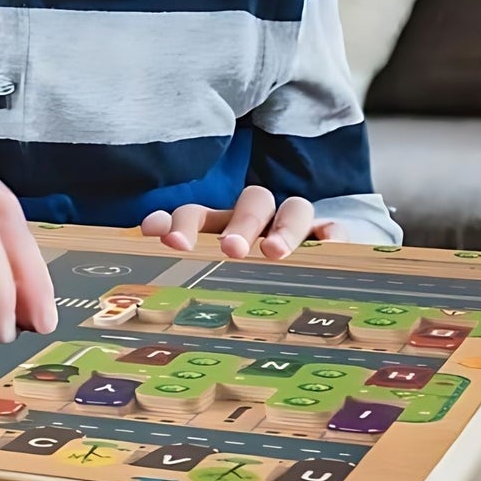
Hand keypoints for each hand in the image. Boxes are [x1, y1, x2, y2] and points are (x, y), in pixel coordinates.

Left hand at [140, 186, 340, 259]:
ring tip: (275, 253)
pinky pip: (333, 228)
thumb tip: (147, 272)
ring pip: (293, 207)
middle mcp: (256, 219)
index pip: (196, 214)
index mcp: (220, 226)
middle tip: (231, 250)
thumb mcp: (217, 278)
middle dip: (238, 224)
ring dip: (283, 227)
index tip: (163, 239)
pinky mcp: (330, 237)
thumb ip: (188, 274)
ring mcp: (296, 226)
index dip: (179, 223)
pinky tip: (329, 247)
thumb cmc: (250, 278)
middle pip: (248, 203)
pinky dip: (330, 235)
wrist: (312, 270)